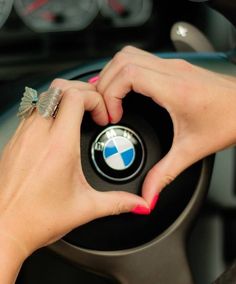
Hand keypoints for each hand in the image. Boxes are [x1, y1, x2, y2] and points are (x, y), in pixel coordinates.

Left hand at [0, 80, 148, 264]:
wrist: (3, 229)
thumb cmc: (35, 219)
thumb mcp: (85, 208)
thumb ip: (117, 202)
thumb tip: (138, 203)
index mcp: (59, 146)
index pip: (75, 97)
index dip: (95, 99)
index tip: (102, 116)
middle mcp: (37, 135)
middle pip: (59, 87)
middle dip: (82, 91)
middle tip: (94, 108)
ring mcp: (22, 135)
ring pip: (44, 96)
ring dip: (64, 99)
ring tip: (78, 116)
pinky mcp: (14, 141)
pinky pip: (32, 111)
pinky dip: (49, 110)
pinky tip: (58, 130)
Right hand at [96, 46, 235, 206]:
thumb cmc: (229, 120)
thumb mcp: (192, 150)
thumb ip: (165, 175)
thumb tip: (148, 194)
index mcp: (175, 89)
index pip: (128, 74)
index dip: (110, 93)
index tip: (112, 115)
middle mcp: (171, 72)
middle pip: (122, 60)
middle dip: (105, 84)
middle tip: (106, 108)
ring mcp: (172, 66)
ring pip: (128, 55)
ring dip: (112, 75)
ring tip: (110, 98)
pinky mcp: (173, 68)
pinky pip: (139, 60)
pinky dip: (123, 73)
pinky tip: (124, 91)